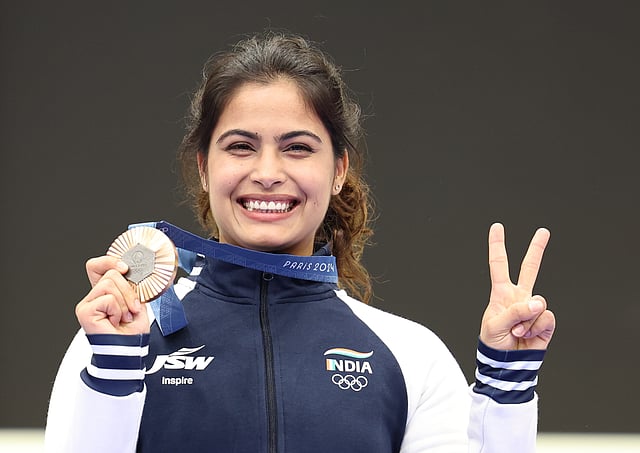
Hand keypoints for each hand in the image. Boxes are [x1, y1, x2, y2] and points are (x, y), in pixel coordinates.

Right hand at [75, 256, 148, 334]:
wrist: (130, 349)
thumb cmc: (132, 330)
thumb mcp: (136, 300)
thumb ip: (130, 285)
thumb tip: (130, 270)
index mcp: (103, 292)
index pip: (97, 266)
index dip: (110, 261)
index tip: (126, 268)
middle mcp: (92, 297)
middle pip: (111, 273)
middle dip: (128, 290)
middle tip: (131, 308)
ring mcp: (86, 304)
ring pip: (109, 284)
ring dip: (124, 302)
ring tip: (124, 316)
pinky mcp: (85, 311)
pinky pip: (108, 298)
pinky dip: (118, 310)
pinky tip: (116, 321)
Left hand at [480, 223, 555, 349]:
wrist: (507, 365)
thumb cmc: (494, 343)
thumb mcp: (495, 325)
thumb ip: (514, 312)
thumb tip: (538, 302)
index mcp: (501, 294)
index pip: (499, 265)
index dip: (497, 246)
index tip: (497, 227)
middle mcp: (520, 297)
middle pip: (530, 269)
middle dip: (536, 249)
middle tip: (543, 232)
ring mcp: (533, 309)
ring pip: (538, 303)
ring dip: (526, 321)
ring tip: (516, 331)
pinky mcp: (545, 322)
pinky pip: (546, 318)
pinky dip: (536, 328)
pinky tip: (528, 335)